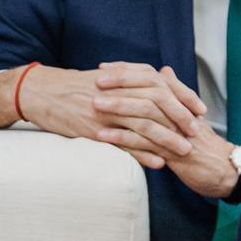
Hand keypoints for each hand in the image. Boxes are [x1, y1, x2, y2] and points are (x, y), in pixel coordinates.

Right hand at [0, 62, 202, 163]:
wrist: (40, 93)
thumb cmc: (72, 87)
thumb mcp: (103, 78)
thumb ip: (130, 79)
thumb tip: (156, 80)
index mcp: (122, 78)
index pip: (161, 85)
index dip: (183, 97)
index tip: (200, 109)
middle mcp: (117, 92)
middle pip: (158, 104)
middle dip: (181, 119)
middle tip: (197, 132)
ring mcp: (105, 112)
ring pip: (144, 125)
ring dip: (167, 139)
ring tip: (184, 151)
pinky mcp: (94, 130)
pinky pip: (123, 144)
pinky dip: (142, 154)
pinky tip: (158, 163)